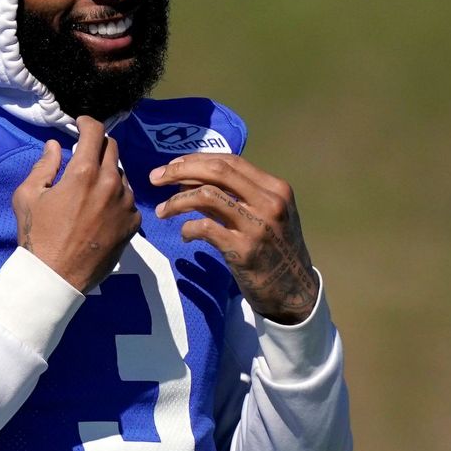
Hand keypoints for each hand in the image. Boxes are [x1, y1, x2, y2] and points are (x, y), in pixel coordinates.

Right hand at [12, 116, 140, 291]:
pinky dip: (116, 197)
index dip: (87, 123)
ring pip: (122, 174)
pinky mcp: (133, 223)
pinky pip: (128, 200)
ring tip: (91, 187)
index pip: (95, 132)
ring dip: (108, 172)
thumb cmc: (37, 236)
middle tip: (84, 154)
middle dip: (98, 145)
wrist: (56, 277)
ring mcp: (126, 204)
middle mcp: (111, 183)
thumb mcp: (28, 196)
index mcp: (84, 173)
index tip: (81, 124)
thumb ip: (44, 165)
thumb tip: (54, 146)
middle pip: (112, 148)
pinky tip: (101, 209)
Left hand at [150, 154, 318, 323]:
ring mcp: (257, 225)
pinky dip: (188, 228)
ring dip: (177, 200)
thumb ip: (238, 195)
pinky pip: (205, 228)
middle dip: (180, 169)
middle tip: (156, 178)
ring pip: (207, 195)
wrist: (294, 290)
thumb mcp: (266, 214)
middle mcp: (269, 201)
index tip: (173, 166)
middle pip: (217, 170)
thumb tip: (191, 180)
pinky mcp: (244, 249)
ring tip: (162, 210)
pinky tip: (185, 234)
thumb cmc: (274, 248)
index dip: (196, 160)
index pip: (230, 161)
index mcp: (275, 187)